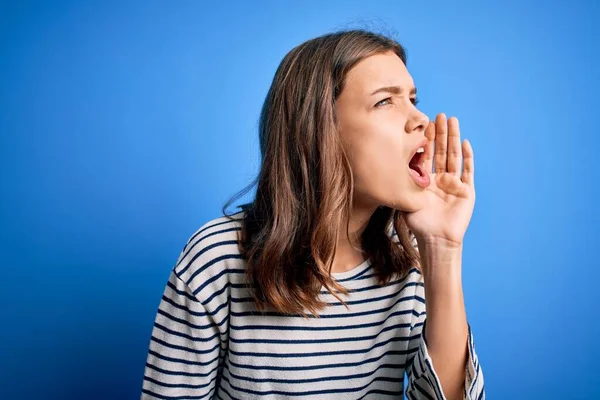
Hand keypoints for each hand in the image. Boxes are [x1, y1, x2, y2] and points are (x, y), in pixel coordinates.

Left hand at [404, 113, 475, 246]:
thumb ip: (401, 183)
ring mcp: (455, 184)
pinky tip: (464, 142)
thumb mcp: (406, 198)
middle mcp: (441, 180)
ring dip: (453, 138)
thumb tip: (384, 166)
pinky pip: (468, 171)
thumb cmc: (418, 223)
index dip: (427, 140)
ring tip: (452, 121)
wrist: (435, 239)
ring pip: (455, 156)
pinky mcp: (467, 191)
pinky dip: (467, 157)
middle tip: (439, 115)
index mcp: (427, 181)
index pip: (427, 155)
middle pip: (442, 151)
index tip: (425, 124)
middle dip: (441, 133)